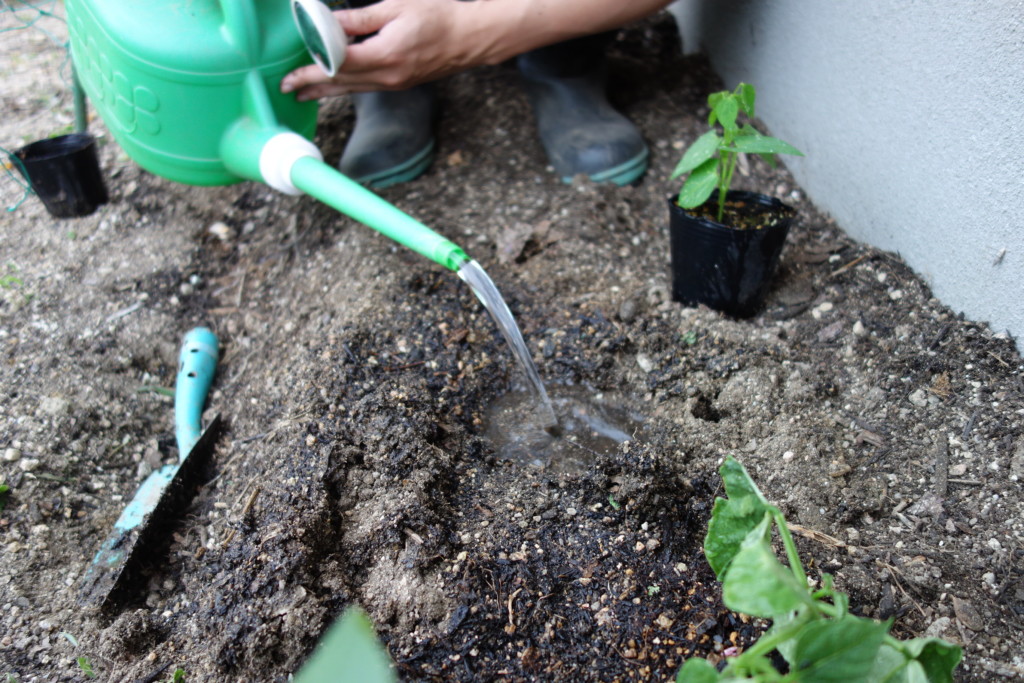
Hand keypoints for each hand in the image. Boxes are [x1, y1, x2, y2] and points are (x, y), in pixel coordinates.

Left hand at [281, 0, 477, 98]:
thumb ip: (359, 18)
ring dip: (325, 91)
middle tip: (286, 86)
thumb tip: (329, 22)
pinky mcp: (398, 83)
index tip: (293, 69)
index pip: (339, 64)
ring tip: (303, 94)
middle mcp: (388, 76)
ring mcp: (394, 83)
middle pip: (341, 82)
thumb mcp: (395, 8)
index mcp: (385, 55)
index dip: (313, 65)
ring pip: (351, 89)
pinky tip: (333, 85)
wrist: (469, 39)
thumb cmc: (437, 17)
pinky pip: (365, 87)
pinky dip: (344, 87)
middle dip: (311, 84)